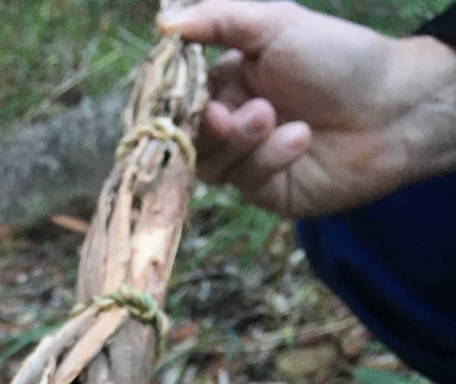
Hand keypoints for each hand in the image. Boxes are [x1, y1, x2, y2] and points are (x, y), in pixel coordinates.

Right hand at [158, 0, 455, 216]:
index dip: (178, 104)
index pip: (183, 100)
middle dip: (211, 127)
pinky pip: (247, 183)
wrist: (393, 107)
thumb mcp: (275, 24)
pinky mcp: (270, 191)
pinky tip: (301, 139)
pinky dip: (269, 159)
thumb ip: (218, 19)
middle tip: (235, 113)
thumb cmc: (339, 58)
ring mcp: (251, 161)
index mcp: (231, 81)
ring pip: (212, 167)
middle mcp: (236, 123)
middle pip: (190, 140)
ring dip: (240, 142)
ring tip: (274, 118)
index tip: (186, 99)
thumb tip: (163, 24)